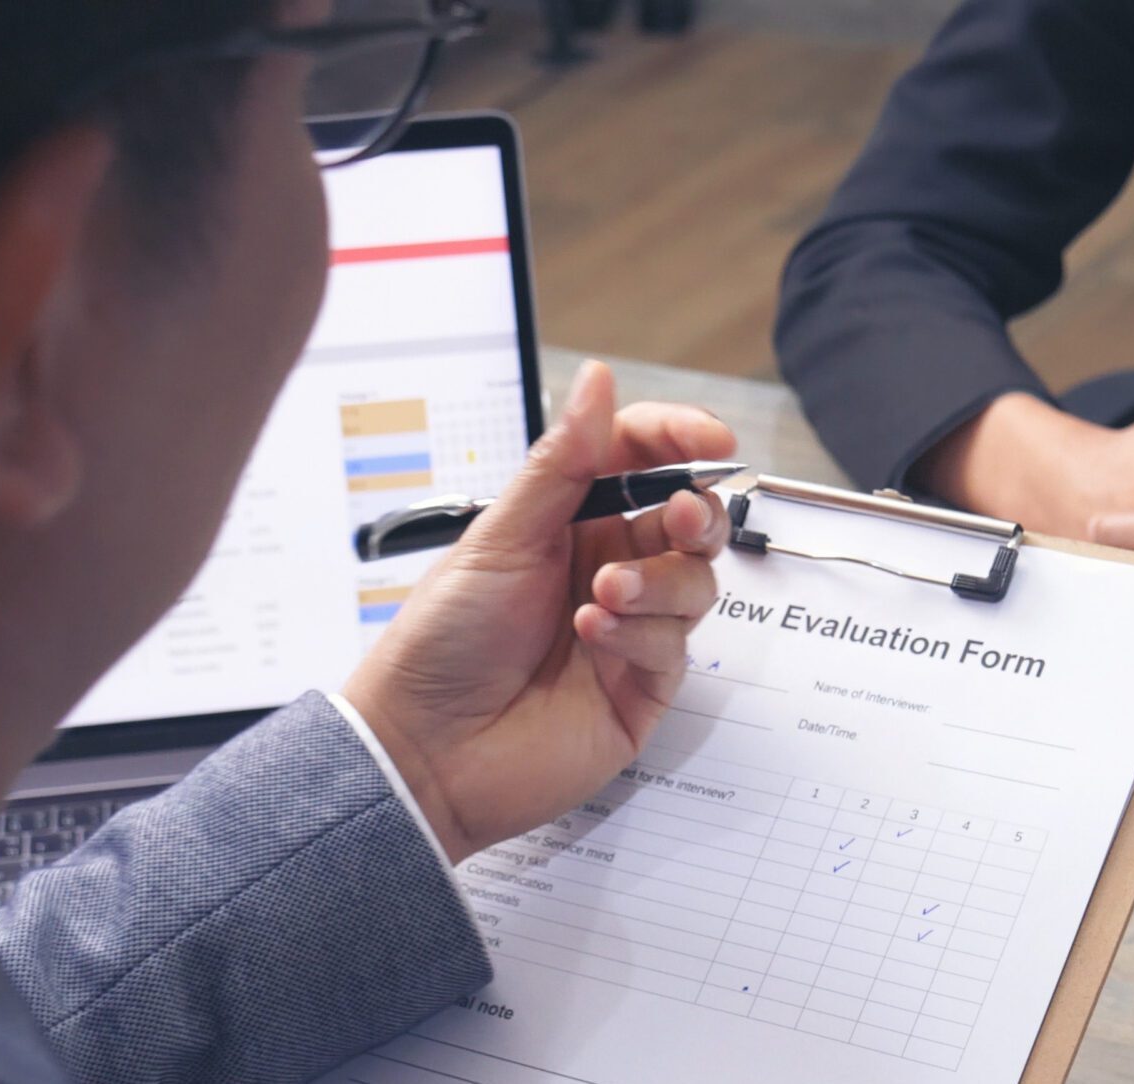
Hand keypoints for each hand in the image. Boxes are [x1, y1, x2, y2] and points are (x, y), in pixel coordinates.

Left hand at [343, 361, 734, 862]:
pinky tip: (592, 634)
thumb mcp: (500, 537)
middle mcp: (606, 569)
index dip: (680, 441)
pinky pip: (676, 645)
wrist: (424, 751)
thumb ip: (563, 463)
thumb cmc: (442, 642)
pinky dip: (642, 633)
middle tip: (679, 517)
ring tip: (603, 595)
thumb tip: (599, 380)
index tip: (708, 439)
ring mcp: (630, 629)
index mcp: (569, 522)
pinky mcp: (642, 686)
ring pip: (696, 582)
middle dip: (696, 512)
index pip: (642, 460)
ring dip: (660, 579)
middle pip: (689, 521)